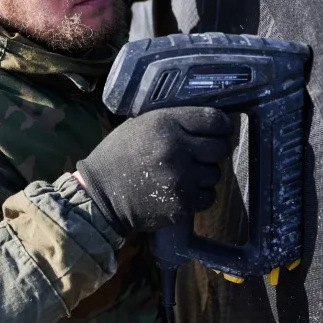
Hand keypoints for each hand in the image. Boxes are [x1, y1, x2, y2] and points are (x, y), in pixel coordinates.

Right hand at [76, 107, 232, 234]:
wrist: (100, 194)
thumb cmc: (118, 155)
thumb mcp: (140, 125)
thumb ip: (172, 122)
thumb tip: (207, 123)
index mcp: (165, 123)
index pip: (214, 119)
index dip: (221, 125)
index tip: (220, 130)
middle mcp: (177, 148)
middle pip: (220, 147)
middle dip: (213, 150)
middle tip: (199, 154)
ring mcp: (182, 178)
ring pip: (215, 173)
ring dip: (204, 174)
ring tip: (185, 173)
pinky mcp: (183, 203)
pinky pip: (209, 196)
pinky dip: (200, 194)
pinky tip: (183, 190)